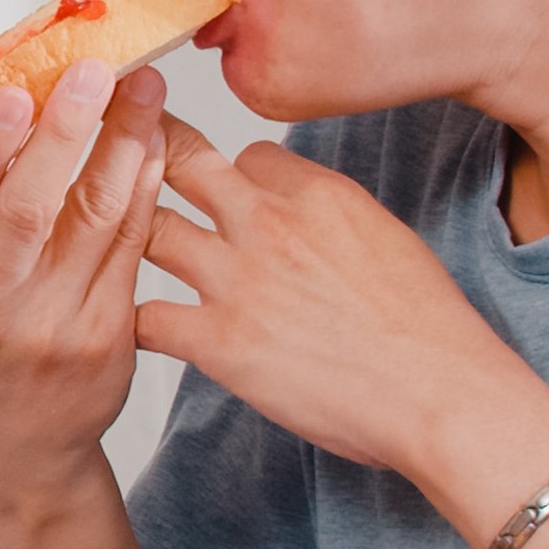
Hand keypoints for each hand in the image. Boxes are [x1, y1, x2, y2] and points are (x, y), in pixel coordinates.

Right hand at [0, 60, 171, 502]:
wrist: (15, 438)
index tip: (14, 88)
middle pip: (30, 209)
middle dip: (67, 132)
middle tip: (98, 69)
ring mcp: (52, 326)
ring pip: (95, 222)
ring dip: (124, 146)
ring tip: (145, 89)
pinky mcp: (107, 338)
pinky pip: (132, 249)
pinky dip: (144, 190)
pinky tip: (156, 145)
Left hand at [134, 114, 548, 506]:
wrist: (442, 395)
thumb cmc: (428, 330)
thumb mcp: (386, 238)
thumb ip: (333, 216)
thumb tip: (307, 212)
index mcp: (317, 193)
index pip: (247, 155)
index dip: (230, 175)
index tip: (221, 193)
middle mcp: (270, 223)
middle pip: (181, 161)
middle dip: (145, 153)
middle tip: (115, 155)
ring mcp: (238, 280)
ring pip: (148, 230)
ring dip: (127, 239)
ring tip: (106, 245)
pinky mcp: (219, 342)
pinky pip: (145, 318)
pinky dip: (131, 323)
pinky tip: (126, 329)